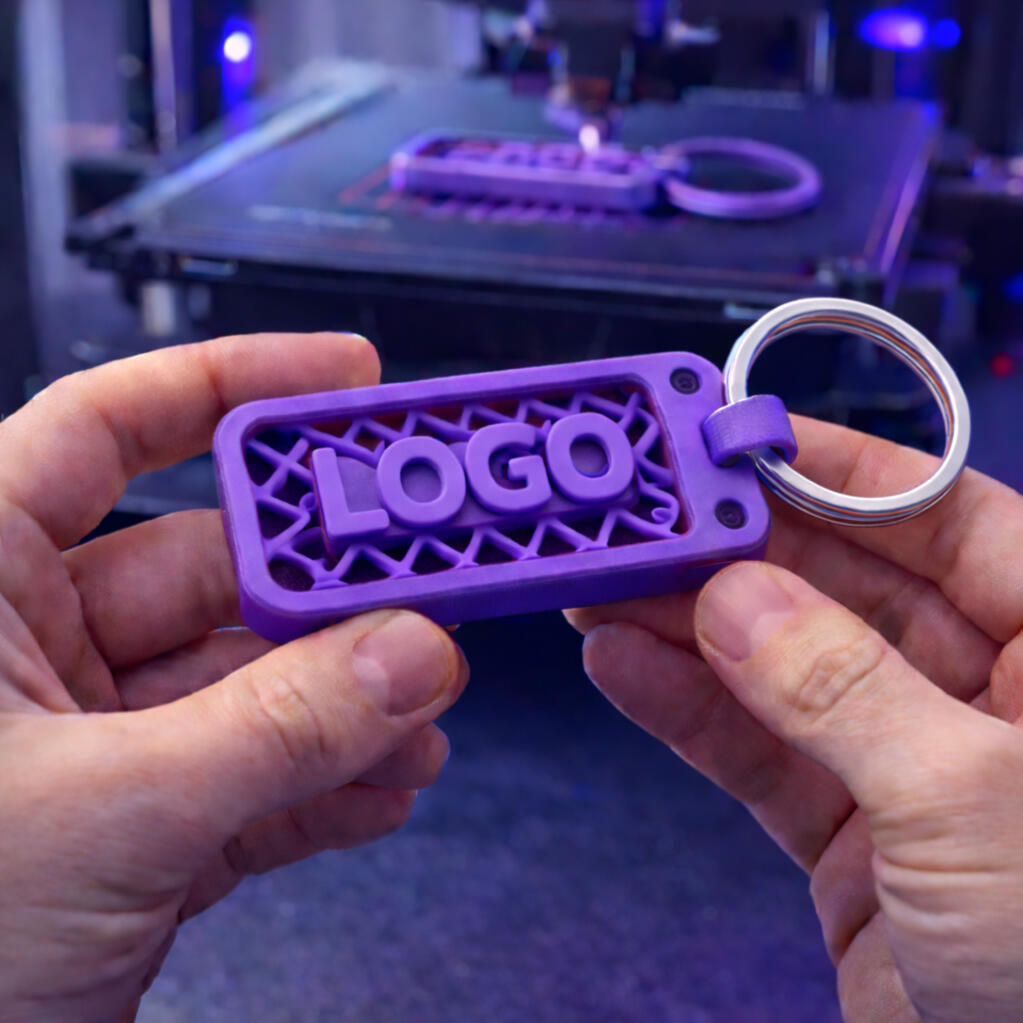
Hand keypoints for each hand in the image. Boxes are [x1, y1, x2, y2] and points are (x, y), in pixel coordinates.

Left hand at [0, 333, 467, 1022]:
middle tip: (424, 588)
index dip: (232, 385)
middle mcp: (27, 645)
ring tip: (424, 708)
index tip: (347, 376)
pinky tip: (384, 787)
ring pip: (245, 679)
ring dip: (343, 698)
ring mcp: (86, 736)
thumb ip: (277, 728)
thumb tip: (412, 655)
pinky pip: (248, 774)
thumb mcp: (105, 812)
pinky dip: (320, 782)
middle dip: (328, 587)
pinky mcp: (132, 822)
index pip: (109, 427)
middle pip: (215, 566)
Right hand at [567, 416, 1022, 1022]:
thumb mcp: (969, 803)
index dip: (835, 472)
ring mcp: (910, 765)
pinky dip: (687, 712)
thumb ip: (841, 688)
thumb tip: (735, 599)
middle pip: (842, 589)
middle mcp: (986, 694)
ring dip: (688, 627)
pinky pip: (760, 753)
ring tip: (599, 586)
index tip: (737, 442)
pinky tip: (620, 665)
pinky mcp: (852, 836)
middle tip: (640, 521)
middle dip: (736, 554)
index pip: (940, 519)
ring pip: (784, 668)